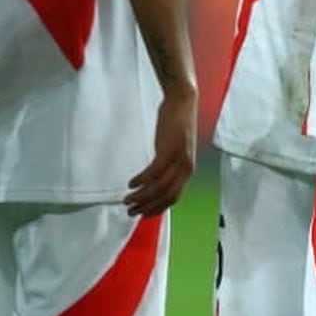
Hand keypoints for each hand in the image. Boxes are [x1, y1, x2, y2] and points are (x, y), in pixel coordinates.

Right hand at [125, 89, 196, 216]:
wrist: (182, 101)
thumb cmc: (177, 123)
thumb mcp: (175, 148)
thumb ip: (169, 164)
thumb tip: (155, 178)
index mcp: (187, 170)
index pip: (174, 198)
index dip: (158, 209)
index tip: (144, 214)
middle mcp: (185, 168)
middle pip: (166, 197)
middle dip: (147, 207)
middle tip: (131, 211)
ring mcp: (178, 160)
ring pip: (159, 187)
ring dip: (141, 196)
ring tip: (127, 200)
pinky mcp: (168, 150)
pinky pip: (153, 172)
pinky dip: (141, 180)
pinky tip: (131, 183)